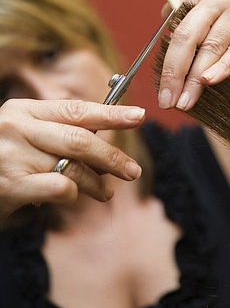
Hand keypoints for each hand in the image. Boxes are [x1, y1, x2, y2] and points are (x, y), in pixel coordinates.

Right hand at [0, 98, 144, 219]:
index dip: (111, 113)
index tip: (139, 116)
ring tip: (105, 192)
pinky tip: (72, 197)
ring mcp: (11, 155)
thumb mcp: (27, 137)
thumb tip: (107, 141)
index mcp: (25, 110)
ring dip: (96, 182)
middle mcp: (17, 127)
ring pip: (73, 166)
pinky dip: (73, 194)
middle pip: (80, 139)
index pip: (77, 109)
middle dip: (111, 156)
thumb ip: (61, 135)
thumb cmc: (3, 161)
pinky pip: (59, 188)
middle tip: (132, 171)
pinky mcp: (9, 185)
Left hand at [158, 0, 229, 110]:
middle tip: (168, 100)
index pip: (175, 30)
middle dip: (174, 72)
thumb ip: (187, 8)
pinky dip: (224, 66)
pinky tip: (210, 81)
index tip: (161, 88)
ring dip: (196, 78)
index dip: (166, 62)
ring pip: (213, 47)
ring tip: (186, 101)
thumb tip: (165, 26)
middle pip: (188, 37)